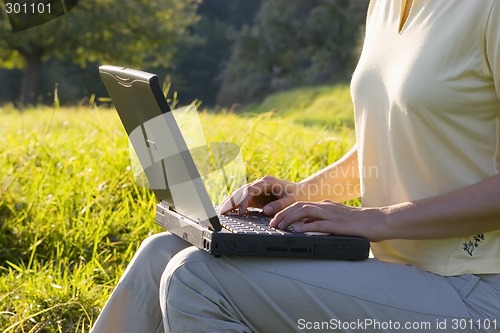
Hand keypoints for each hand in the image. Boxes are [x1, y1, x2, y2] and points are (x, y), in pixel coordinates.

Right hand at [218, 176, 304, 215]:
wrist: (302, 192)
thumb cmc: (298, 196)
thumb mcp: (292, 200)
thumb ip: (279, 205)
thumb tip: (266, 211)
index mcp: (267, 182)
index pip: (250, 190)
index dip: (244, 201)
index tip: (241, 212)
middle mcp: (260, 184)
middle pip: (241, 191)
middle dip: (231, 201)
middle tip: (222, 212)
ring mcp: (257, 190)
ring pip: (240, 195)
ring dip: (231, 203)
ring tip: (221, 213)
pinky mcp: (257, 197)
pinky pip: (244, 200)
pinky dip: (236, 206)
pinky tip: (229, 212)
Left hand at [269, 200, 385, 240]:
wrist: (380, 221)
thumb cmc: (359, 223)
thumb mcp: (336, 219)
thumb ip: (321, 220)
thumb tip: (305, 225)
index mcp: (325, 205)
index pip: (300, 204)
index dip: (285, 211)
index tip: (275, 220)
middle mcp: (326, 207)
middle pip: (298, 206)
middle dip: (282, 214)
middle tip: (272, 224)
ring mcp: (332, 214)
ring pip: (305, 211)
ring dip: (290, 218)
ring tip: (279, 226)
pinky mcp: (339, 224)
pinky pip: (320, 224)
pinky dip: (306, 226)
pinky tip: (297, 230)